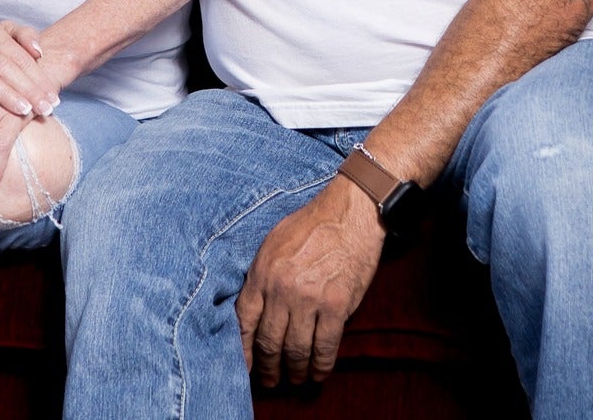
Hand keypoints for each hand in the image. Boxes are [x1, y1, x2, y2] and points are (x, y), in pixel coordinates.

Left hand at [236, 175, 384, 387]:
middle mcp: (281, 289)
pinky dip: (321, 366)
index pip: (243, 322)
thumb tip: (253, 308)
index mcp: (262, 273)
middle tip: (270, 380)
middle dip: (268, 367)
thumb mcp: (273, 242)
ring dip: (295, 370)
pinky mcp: (336, 306)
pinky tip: (318, 374)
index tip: (245, 367)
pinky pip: (325, 347)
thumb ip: (261, 275)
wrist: (351, 211)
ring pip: (295, 349)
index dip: (242, 350)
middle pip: (268, 342)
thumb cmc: (312, 224)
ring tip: (295, 378)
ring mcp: (309, 299)